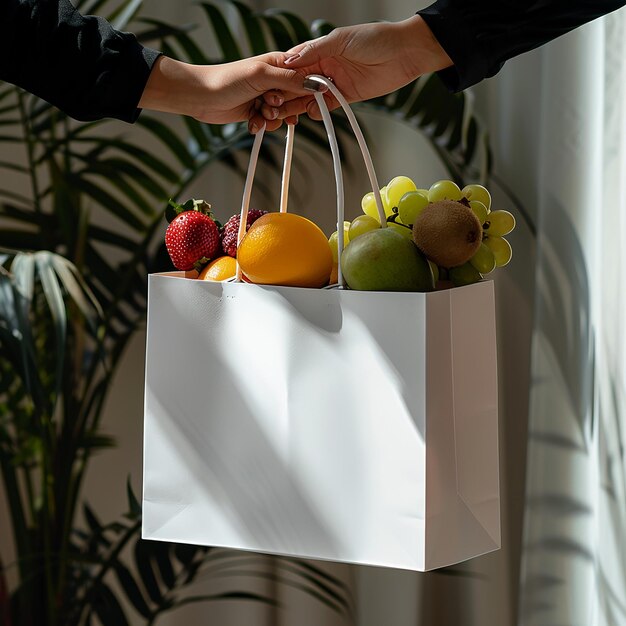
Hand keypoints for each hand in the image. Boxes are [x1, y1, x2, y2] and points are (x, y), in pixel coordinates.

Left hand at [138, 53, 320, 131]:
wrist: (201, 96)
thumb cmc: (226, 79)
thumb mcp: (262, 76)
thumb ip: (290, 80)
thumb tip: (317, 84)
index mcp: (280, 65)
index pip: (306, 77)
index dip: (309, 91)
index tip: (304, 100)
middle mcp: (276, 80)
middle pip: (297, 99)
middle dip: (287, 107)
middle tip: (271, 104)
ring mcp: (267, 97)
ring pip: (285, 114)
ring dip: (273, 118)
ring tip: (259, 112)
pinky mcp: (258, 111)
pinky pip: (271, 123)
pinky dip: (263, 125)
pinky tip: (252, 121)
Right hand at [277, 15, 451, 118]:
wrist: (405, 52)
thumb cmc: (376, 38)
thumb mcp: (341, 38)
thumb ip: (315, 49)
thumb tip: (290, 60)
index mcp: (320, 49)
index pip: (294, 65)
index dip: (282, 76)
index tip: (271, 86)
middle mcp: (324, 66)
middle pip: (298, 84)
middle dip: (286, 94)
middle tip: (275, 104)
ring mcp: (335, 82)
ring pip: (309, 97)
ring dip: (299, 105)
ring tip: (291, 112)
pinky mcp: (346, 96)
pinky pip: (327, 107)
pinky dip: (319, 111)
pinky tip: (315, 112)